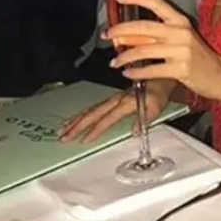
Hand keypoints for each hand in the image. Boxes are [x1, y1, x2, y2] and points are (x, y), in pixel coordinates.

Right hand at [57, 80, 172, 142]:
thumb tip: (135, 132)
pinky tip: (71, 121)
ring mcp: (111, 99)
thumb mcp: (156, 107)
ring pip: (89, 111)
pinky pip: (92, 108)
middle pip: (92, 114)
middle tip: (64, 137)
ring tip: (61, 131)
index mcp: (125, 102)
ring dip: (74, 121)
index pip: (107, 118)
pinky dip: (80, 115)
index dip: (95, 130)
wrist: (158, 80)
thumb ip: (145, 120)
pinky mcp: (110, 100)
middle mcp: (115, 100)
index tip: (84, 140)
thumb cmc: (157, 93)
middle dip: (76, 127)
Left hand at [104, 0, 220, 104]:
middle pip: (144, 27)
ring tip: (115, 62)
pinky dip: (136, 72)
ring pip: (143, 51)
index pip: (156, 3)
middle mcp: (180, 32)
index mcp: (180, 21)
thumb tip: (130, 34)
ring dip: (124, 57)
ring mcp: (181, 51)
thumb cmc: (198, 56)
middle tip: (107, 35)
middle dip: (121, 31)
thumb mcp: (182, 38)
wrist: (219, 75)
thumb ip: (160, 34)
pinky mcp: (180, 69)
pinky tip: (128, 74)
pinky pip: (151, 69)